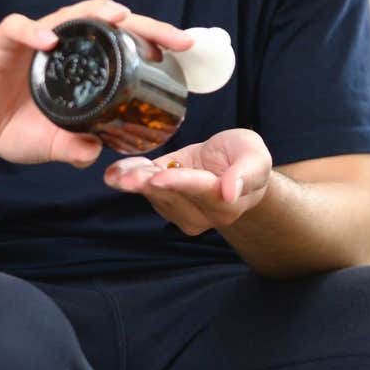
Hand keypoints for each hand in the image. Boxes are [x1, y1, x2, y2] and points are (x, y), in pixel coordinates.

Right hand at [0, 0, 191, 167]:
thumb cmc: (11, 129)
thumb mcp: (53, 146)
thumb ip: (76, 148)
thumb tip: (100, 154)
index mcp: (79, 63)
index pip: (122, 41)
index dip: (153, 40)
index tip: (184, 48)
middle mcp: (61, 45)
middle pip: (104, 21)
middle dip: (141, 23)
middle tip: (172, 36)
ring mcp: (32, 41)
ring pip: (67, 16)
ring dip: (92, 14)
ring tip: (116, 16)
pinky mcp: (1, 45)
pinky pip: (18, 30)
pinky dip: (34, 32)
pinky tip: (48, 42)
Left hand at [103, 127, 272, 234]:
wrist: (232, 164)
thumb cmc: (246, 159)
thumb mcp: (255, 156)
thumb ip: (247, 173)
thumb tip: (231, 192)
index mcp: (226, 202)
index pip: (200, 191)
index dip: (179, 184)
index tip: (159, 178)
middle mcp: (202, 213)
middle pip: (172, 197)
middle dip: (148, 185)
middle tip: (126, 177)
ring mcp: (181, 209)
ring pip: (155, 196)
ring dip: (135, 183)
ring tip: (117, 173)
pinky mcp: (163, 197)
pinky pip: (145, 188)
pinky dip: (129, 177)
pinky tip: (114, 171)